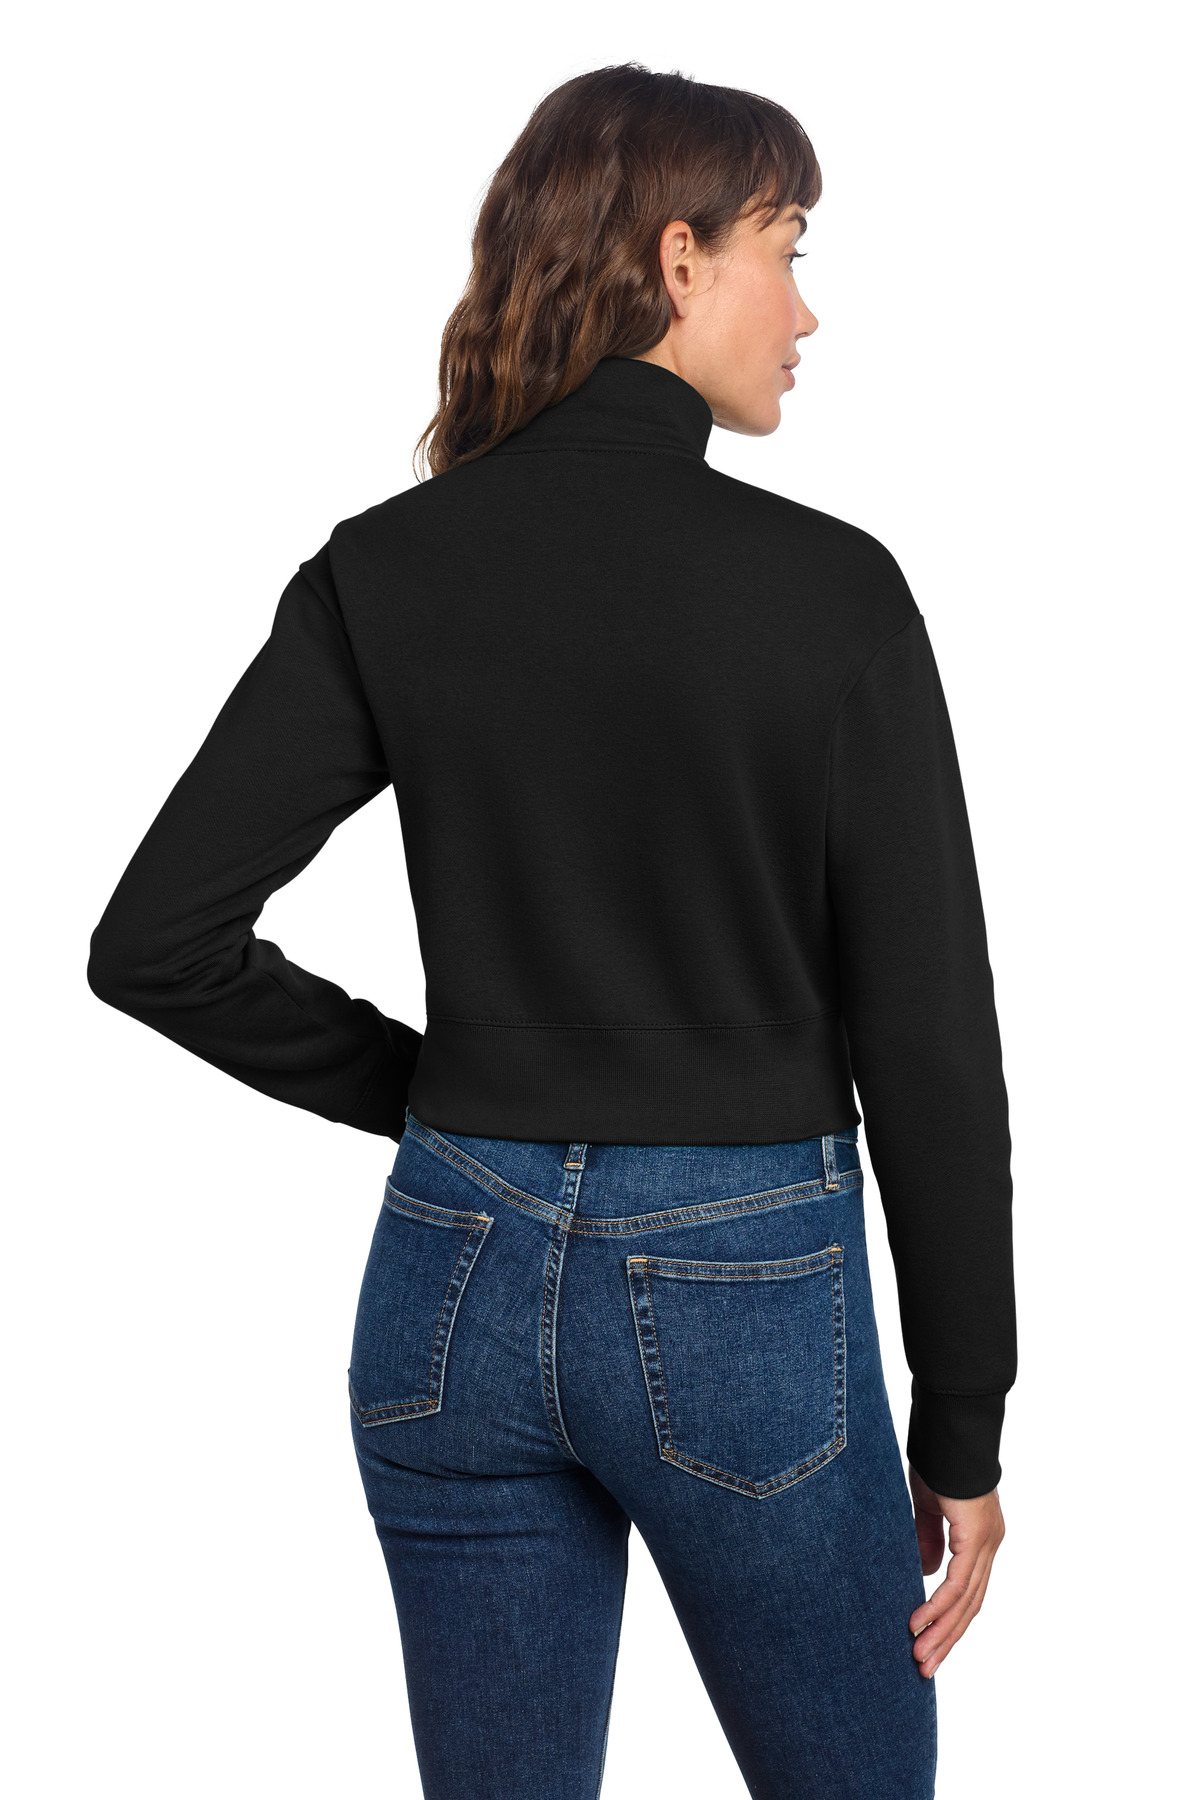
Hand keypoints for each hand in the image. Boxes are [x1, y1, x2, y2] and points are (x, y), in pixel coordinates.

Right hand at [907, 1464, 1004, 1677]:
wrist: (950, 1429)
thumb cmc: (938, 1459)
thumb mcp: (927, 1506)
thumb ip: (929, 1538)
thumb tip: (926, 1573)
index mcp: (981, 1538)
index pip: (969, 1592)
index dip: (949, 1621)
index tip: (928, 1645)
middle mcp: (990, 1544)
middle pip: (972, 1605)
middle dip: (947, 1638)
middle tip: (925, 1667)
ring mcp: (987, 1541)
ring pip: (967, 1600)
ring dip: (942, 1631)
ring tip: (920, 1657)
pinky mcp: (976, 1536)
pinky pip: (958, 1582)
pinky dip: (938, 1605)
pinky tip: (919, 1623)